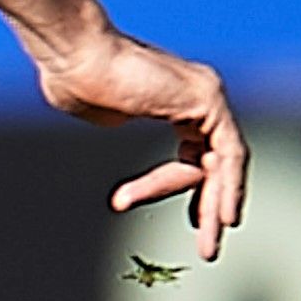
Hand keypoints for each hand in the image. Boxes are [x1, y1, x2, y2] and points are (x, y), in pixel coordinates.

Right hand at [27, 15, 248, 258]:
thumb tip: (118, 122)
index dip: (173, 186)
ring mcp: (206, 93)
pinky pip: (228, 152)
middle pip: (217, 160)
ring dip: (217, 205)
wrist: (73, 54)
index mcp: (176, 97)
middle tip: (207, 245)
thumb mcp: (96, 110)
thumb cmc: (72, 76)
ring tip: (211, 244)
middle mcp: (200, 94)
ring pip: (225, 161)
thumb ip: (114, 118)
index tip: (149, 209)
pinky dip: (229, 185)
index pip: (192, 152)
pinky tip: (224, 217)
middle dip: (211, 205)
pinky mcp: (206, 99)